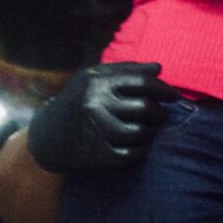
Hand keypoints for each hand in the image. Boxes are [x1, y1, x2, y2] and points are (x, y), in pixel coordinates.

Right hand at [26, 62, 180, 172]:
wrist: (48, 133)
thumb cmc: (78, 100)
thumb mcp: (95, 77)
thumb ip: (127, 70)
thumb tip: (159, 68)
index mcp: (97, 82)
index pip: (141, 83)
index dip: (163, 89)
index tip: (174, 96)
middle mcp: (94, 104)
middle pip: (144, 108)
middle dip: (159, 113)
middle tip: (161, 115)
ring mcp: (94, 129)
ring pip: (139, 132)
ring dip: (151, 132)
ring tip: (150, 129)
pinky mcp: (95, 152)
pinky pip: (130, 154)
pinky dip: (141, 151)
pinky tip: (141, 145)